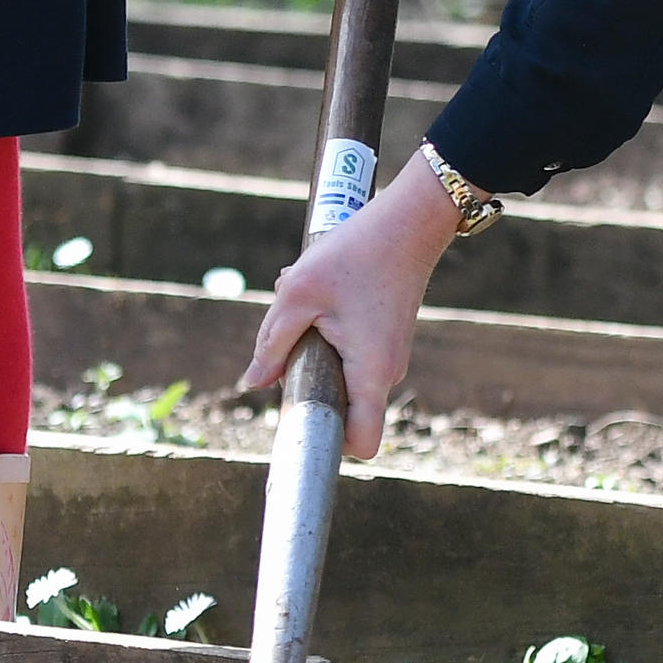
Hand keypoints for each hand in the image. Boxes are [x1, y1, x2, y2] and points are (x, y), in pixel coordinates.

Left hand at [239, 168, 466, 459]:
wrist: (409, 220)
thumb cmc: (355, 252)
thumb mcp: (298, 294)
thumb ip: (272, 344)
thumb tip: (253, 383)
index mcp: (370, 372)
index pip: (360, 443)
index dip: (328, 442)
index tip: (297, 419)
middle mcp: (387, 372)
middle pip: (343, 410)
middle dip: (309, 385)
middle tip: (294, 344)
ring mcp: (389, 357)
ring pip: (343, 378)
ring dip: (316, 353)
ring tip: (309, 309)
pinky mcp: (386, 340)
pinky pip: (351, 357)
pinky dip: (329, 337)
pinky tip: (322, 299)